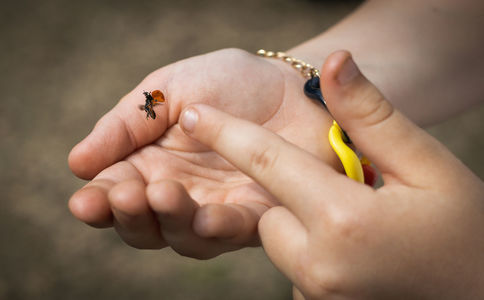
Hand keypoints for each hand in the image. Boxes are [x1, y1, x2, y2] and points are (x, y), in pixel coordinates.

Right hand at [68, 48, 338, 257]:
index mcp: (150, 164)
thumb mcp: (168, 91)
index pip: (114, 192)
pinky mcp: (256, 216)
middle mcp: (180, 193)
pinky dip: (217, 228)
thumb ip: (125, 125)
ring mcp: (216, 208)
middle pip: (144, 225)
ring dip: (169, 221)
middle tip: (125, 194)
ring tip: (162, 193)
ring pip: (183, 236)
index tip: (85, 201)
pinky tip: (205, 217)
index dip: (98, 202)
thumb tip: (77, 164)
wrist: (292, 85)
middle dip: (130, 215)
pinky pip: (233, 232)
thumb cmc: (228, 83)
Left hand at [178, 51, 483, 296]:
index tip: (194, 114)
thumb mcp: (425, 163)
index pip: (266, 164)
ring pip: (279, 240)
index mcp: (344, 220)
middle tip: (341, 191)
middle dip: (288, 194)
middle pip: (268, 211)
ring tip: (355, 224)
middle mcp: (319, 265)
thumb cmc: (464, 229)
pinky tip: (354, 253)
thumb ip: (371, 115)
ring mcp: (318, 295)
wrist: (481, 293)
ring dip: (301, 224)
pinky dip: (312, 253)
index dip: (227, 133)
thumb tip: (334, 63)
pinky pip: (295, 268)